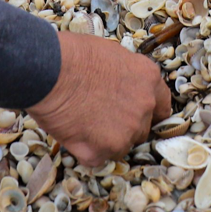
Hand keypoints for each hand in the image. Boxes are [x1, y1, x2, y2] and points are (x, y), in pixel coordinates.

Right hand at [28, 32, 170, 167]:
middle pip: (141, 128)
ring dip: (105, 139)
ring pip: (120, 146)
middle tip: (100, 116)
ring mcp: (125, 132)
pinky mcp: (103, 151)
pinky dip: (85, 150)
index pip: (161, 106)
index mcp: (148, 79)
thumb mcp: (112, 54)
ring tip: (82, 122)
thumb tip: (121, 86)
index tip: (137, 114)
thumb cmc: (73, 55)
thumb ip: (126, 76)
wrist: (49, 70)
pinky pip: (96, 158)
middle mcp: (144, 107)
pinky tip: (72, 132)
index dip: (148, 112)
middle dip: (124, 126)